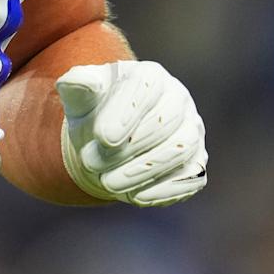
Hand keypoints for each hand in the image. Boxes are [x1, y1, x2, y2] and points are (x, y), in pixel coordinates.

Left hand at [56, 61, 206, 206]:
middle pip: (165, 121)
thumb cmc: (95, 114)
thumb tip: (80, 81)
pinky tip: (134, 196)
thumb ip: (77, 86)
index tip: (102, 137)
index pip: (146, 87)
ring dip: (143, 170)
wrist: (107, 143)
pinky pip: (191, 177)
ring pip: (180, 149)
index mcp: (150, 76)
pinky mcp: (196, 163)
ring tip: (107, 184)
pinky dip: (164, 189)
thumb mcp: (79, 98)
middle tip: (91, 163)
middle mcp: (177, 99)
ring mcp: (191, 131)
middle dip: (128, 147)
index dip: (126, 112)